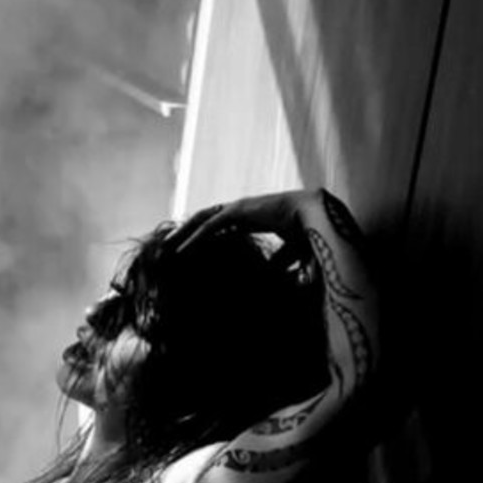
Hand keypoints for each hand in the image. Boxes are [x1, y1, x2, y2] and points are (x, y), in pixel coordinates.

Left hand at [175, 189, 315, 254]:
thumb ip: (277, 261)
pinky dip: (194, 237)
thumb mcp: (287, 252)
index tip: (190, 250)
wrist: (315, 216)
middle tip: (169, 247)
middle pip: (204, 219)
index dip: (203, 236)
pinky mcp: (238, 211)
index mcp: (249, 218)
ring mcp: (238, 208)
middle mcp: (240, 210)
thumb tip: (272, 274)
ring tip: (166, 247)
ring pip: (201, 219)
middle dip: (186, 232)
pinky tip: (181, 249)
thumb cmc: (307, 232)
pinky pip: (210, 225)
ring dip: (183, 233)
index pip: (219, 225)